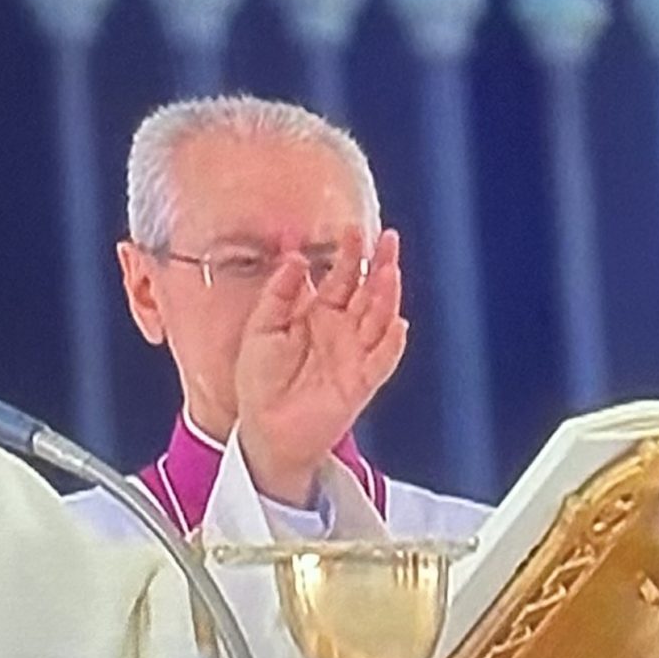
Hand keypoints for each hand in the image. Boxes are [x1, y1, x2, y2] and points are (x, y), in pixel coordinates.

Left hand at [232, 226, 406, 506]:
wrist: (264, 427)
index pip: (341, 276)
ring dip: (387, 296)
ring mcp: (356, 354)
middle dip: (380, 265)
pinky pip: (383, 360)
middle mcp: (343, 330)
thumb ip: (279, 292)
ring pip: (380, 318)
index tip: (352, 230)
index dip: (348, 254)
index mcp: (319, 313)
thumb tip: (296, 256)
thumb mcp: (261, 328)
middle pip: (368, 291)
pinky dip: (392, 343)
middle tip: (388, 239)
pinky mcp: (362, 382)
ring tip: (390, 272)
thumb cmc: (261, 381)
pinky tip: (397, 324)